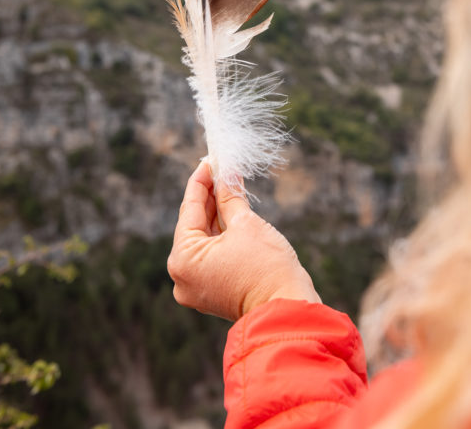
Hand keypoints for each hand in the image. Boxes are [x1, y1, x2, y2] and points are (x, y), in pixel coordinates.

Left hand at [167, 161, 320, 321]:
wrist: (288, 309)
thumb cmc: (266, 267)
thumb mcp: (246, 224)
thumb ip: (231, 197)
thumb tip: (227, 174)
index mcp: (183, 259)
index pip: (189, 209)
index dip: (201, 180)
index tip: (209, 160)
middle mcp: (182, 276)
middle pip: (194, 225)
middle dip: (210, 197)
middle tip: (221, 170)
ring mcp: (196, 287)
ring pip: (203, 240)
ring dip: (216, 214)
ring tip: (229, 186)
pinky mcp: (211, 292)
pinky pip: (211, 255)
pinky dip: (220, 234)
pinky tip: (231, 211)